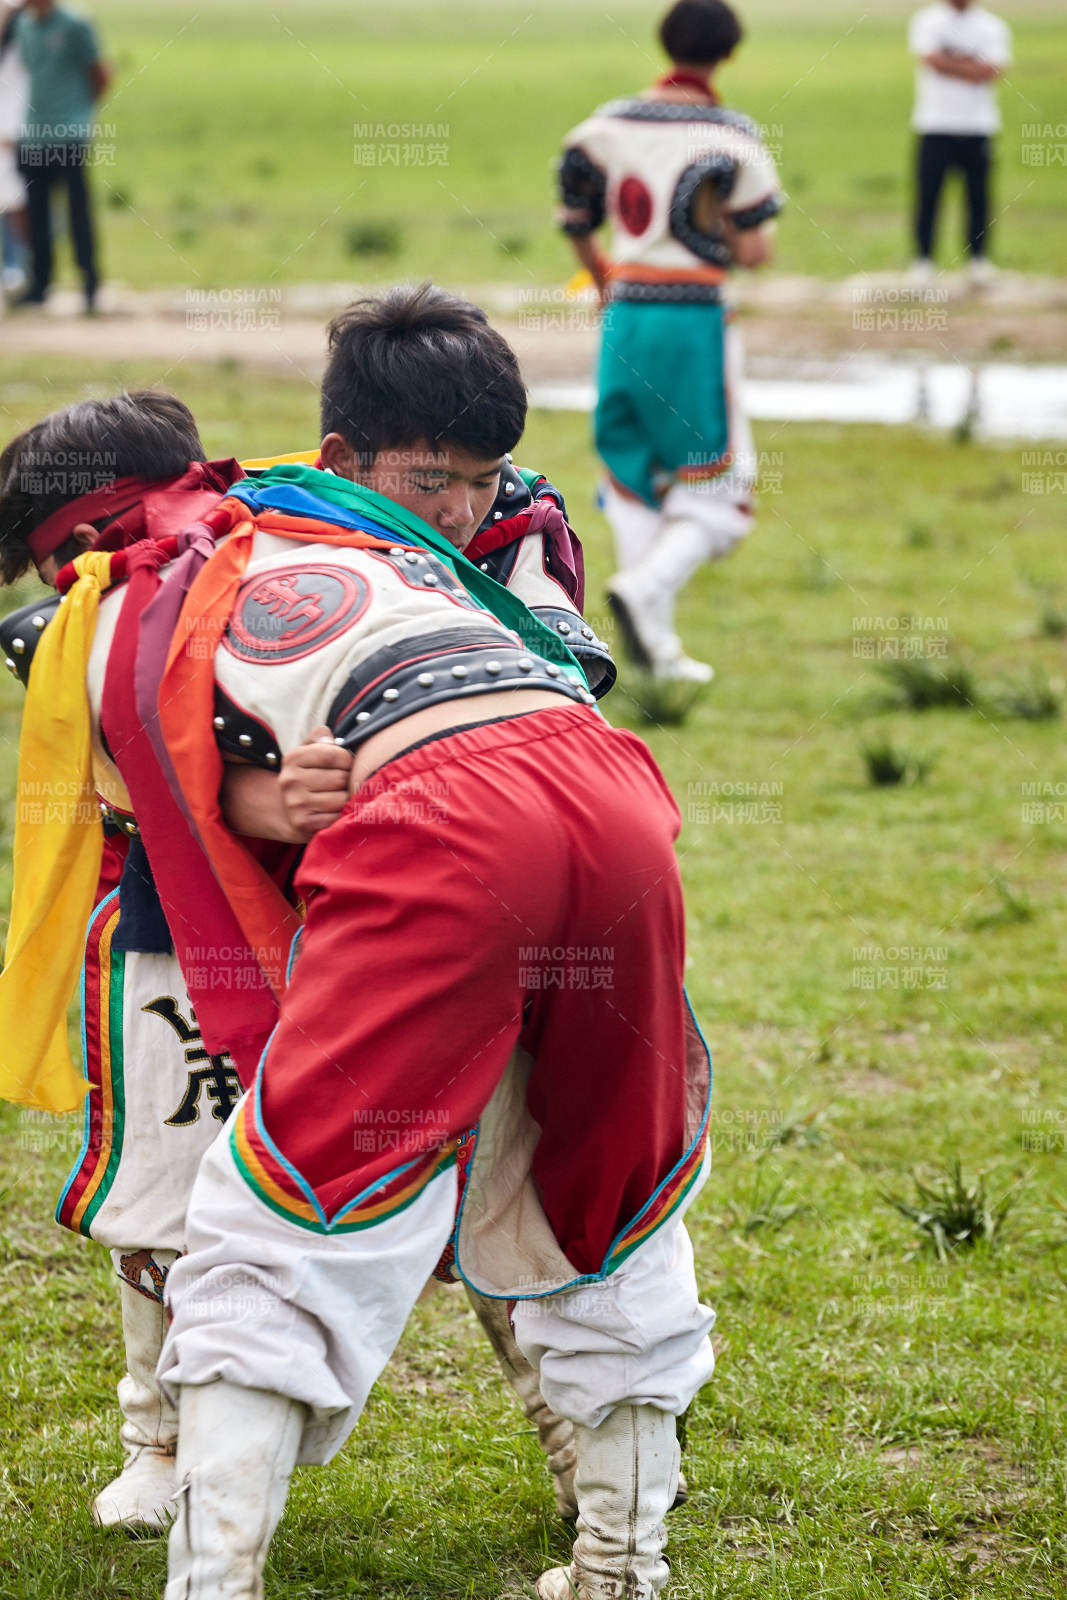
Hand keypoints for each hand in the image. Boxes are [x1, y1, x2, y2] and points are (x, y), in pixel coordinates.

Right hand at [278, 725, 352, 840]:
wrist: (288, 811)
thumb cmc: (307, 776)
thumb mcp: (308, 753)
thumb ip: (319, 739)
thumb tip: (329, 737)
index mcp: (293, 758)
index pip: (334, 754)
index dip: (347, 760)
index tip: (344, 764)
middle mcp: (291, 780)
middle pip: (340, 777)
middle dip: (347, 780)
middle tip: (340, 784)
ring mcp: (296, 803)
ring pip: (341, 799)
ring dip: (345, 799)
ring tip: (336, 797)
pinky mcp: (303, 824)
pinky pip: (337, 817)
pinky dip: (340, 815)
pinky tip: (332, 811)